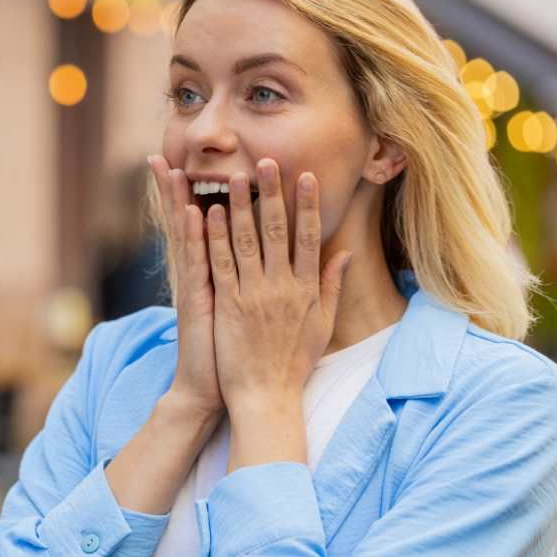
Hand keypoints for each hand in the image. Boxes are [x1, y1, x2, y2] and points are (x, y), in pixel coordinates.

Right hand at [148, 155, 221, 416]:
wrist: (213, 390)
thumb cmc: (230, 353)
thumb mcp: (237, 311)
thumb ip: (242, 282)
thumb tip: (250, 261)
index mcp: (208, 274)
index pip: (199, 227)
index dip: (190, 196)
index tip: (186, 164)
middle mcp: (196, 275)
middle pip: (182, 223)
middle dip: (172, 190)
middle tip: (160, 155)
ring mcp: (194, 286)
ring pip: (186, 236)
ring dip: (180, 201)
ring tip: (173, 169)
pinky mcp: (198, 300)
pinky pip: (197, 263)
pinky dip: (194, 236)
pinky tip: (192, 211)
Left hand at [205, 159, 351, 409]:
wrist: (267, 397)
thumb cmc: (294, 363)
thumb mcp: (322, 325)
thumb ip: (331, 286)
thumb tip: (344, 254)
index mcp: (307, 290)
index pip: (311, 237)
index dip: (307, 205)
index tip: (305, 176)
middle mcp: (283, 287)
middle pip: (278, 231)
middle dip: (273, 193)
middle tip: (269, 160)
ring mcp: (255, 294)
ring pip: (247, 241)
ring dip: (241, 205)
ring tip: (238, 176)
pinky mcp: (229, 305)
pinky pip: (222, 264)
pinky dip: (216, 237)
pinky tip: (211, 213)